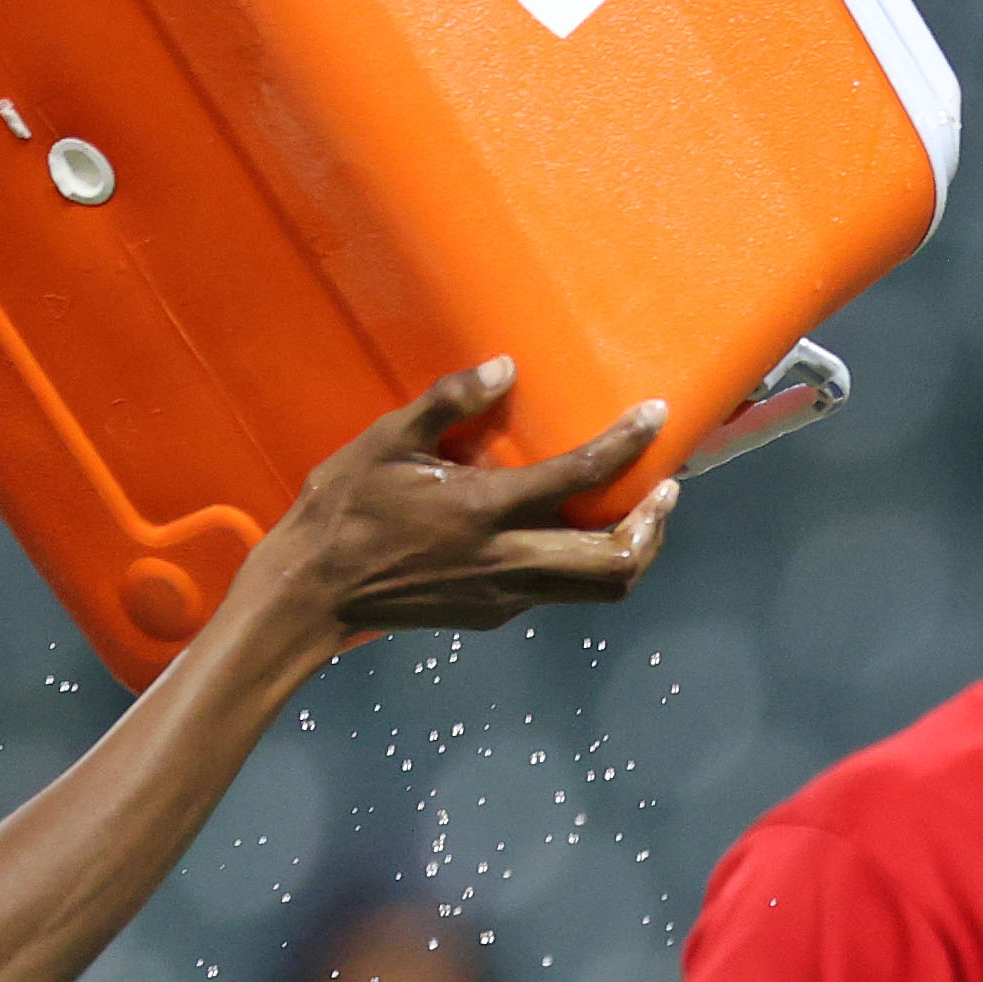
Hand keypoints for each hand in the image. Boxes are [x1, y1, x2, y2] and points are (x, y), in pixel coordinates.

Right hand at [244, 362, 674, 639]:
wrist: (314, 592)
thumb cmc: (343, 508)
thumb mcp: (386, 442)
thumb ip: (448, 403)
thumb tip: (504, 367)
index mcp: (482, 509)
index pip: (579, 477)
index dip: (627, 444)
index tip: (656, 418)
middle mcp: (505, 559)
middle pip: (615, 562)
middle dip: (654, 524)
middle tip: (668, 488)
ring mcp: (505, 595)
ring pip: (599, 589)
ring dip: (632, 551)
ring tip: (642, 513)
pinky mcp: (496, 614)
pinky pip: (561, 591)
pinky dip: (587, 562)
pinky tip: (578, 532)